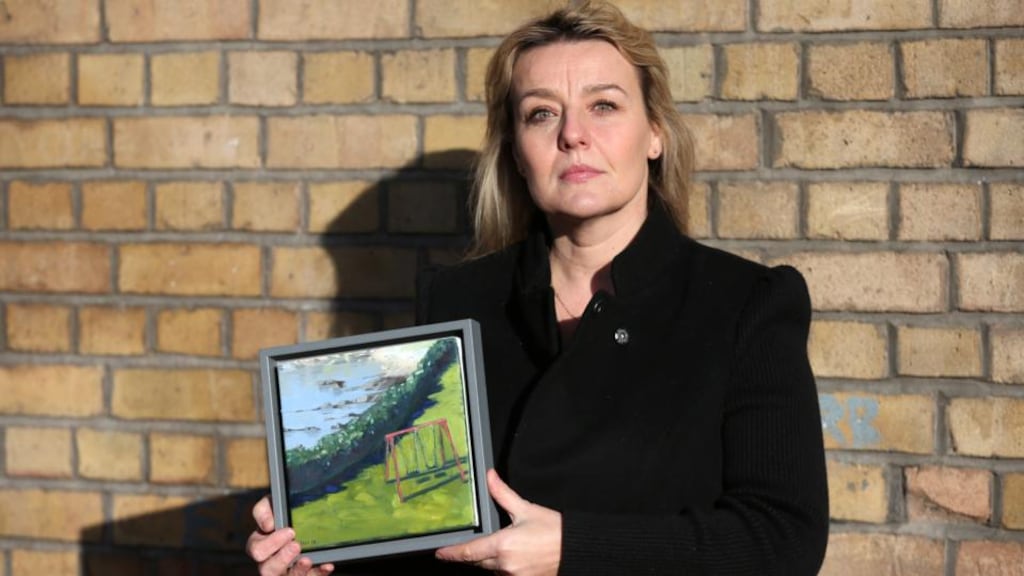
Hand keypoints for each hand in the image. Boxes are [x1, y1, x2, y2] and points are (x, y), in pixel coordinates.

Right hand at [246, 495, 334, 575]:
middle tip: (296, 545)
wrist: (304, 518)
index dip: (271, 543)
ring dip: (297, 570)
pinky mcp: (305, 574)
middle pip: (267, 570)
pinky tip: (327, 565)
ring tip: (307, 560)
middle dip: (281, 559)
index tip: (290, 531)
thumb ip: (264, 509)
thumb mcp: (272, 504)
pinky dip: (319, 572)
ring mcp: (287, 570)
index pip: (256, 550)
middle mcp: (271, 561)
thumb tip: (268, 525)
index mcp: (261, 545)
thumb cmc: (283, 512)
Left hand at [436, 470, 560, 575]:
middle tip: (470, 547)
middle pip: (478, 562)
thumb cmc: (554, 530)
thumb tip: (490, 477)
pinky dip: (505, 568)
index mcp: (502, 545)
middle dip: (474, 554)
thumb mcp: (526, 509)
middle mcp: (505, 564)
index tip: (440, 553)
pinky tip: (516, 558)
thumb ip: (503, 494)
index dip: (451, 553)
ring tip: (506, 548)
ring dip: (492, 561)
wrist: (577, 549)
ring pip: (493, 570)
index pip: (468, 552)